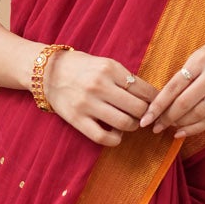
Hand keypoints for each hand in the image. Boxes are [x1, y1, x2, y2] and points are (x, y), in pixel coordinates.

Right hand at [42, 49, 159, 146]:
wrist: (48, 72)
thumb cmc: (82, 68)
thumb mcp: (105, 64)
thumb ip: (126, 78)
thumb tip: (151, 97)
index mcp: (110, 69)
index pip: (144, 89)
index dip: (155, 100)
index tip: (156, 105)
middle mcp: (99, 85)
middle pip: (138, 108)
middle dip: (146, 114)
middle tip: (145, 116)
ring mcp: (87, 103)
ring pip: (125, 123)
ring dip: (133, 126)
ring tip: (130, 123)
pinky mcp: (77, 119)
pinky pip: (103, 137)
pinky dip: (115, 139)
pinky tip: (116, 134)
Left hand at [139, 23, 204, 138]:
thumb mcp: (203, 51)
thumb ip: (187, 71)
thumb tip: (166, 96)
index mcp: (201, 59)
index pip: (174, 86)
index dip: (158, 105)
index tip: (146, 117)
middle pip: (185, 103)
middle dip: (166, 118)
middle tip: (154, 126)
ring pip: (199, 113)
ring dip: (180, 124)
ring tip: (168, 129)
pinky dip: (196, 128)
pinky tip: (183, 132)